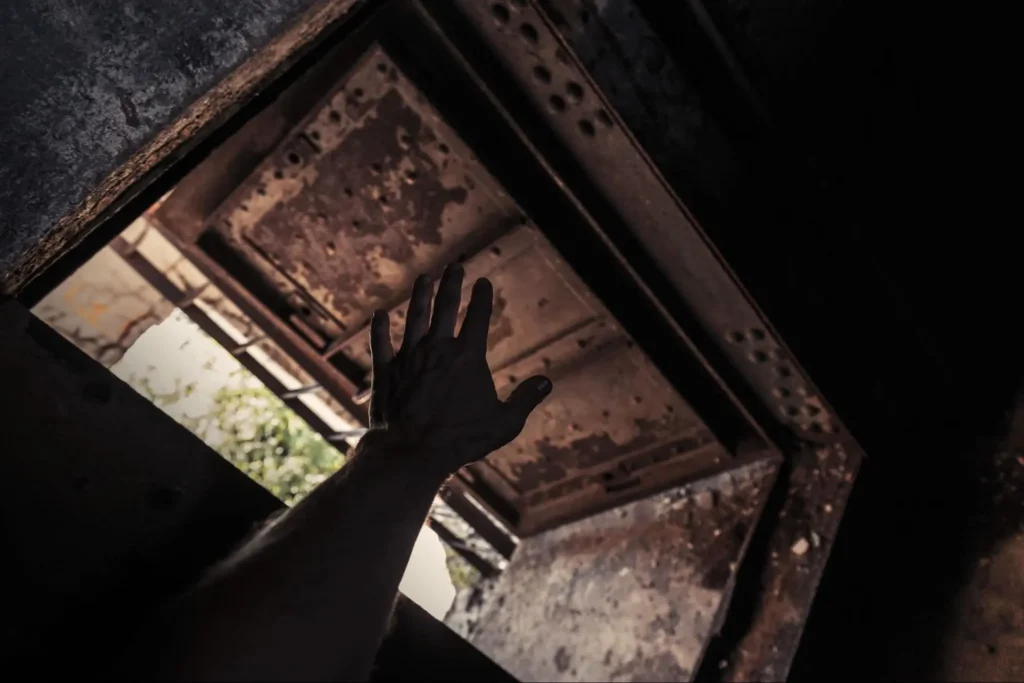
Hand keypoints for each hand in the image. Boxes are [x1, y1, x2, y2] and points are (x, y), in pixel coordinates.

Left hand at [366, 263, 551, 477]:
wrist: (412, 451)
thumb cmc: (461, 439)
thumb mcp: (504, 423)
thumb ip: (525, 399)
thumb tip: (546, 383)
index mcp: (468, 356)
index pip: (478, 317)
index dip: (481, 297)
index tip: (483, 282)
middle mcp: (437, 348)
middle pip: (446, 306)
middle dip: (452, 283)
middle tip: (455, 266)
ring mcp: (408, 357)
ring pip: (414, 316)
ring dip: (420, 295)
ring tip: (423, 278)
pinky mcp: (385, 371)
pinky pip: (380, 343)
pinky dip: (379, 328)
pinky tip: (379, 315)